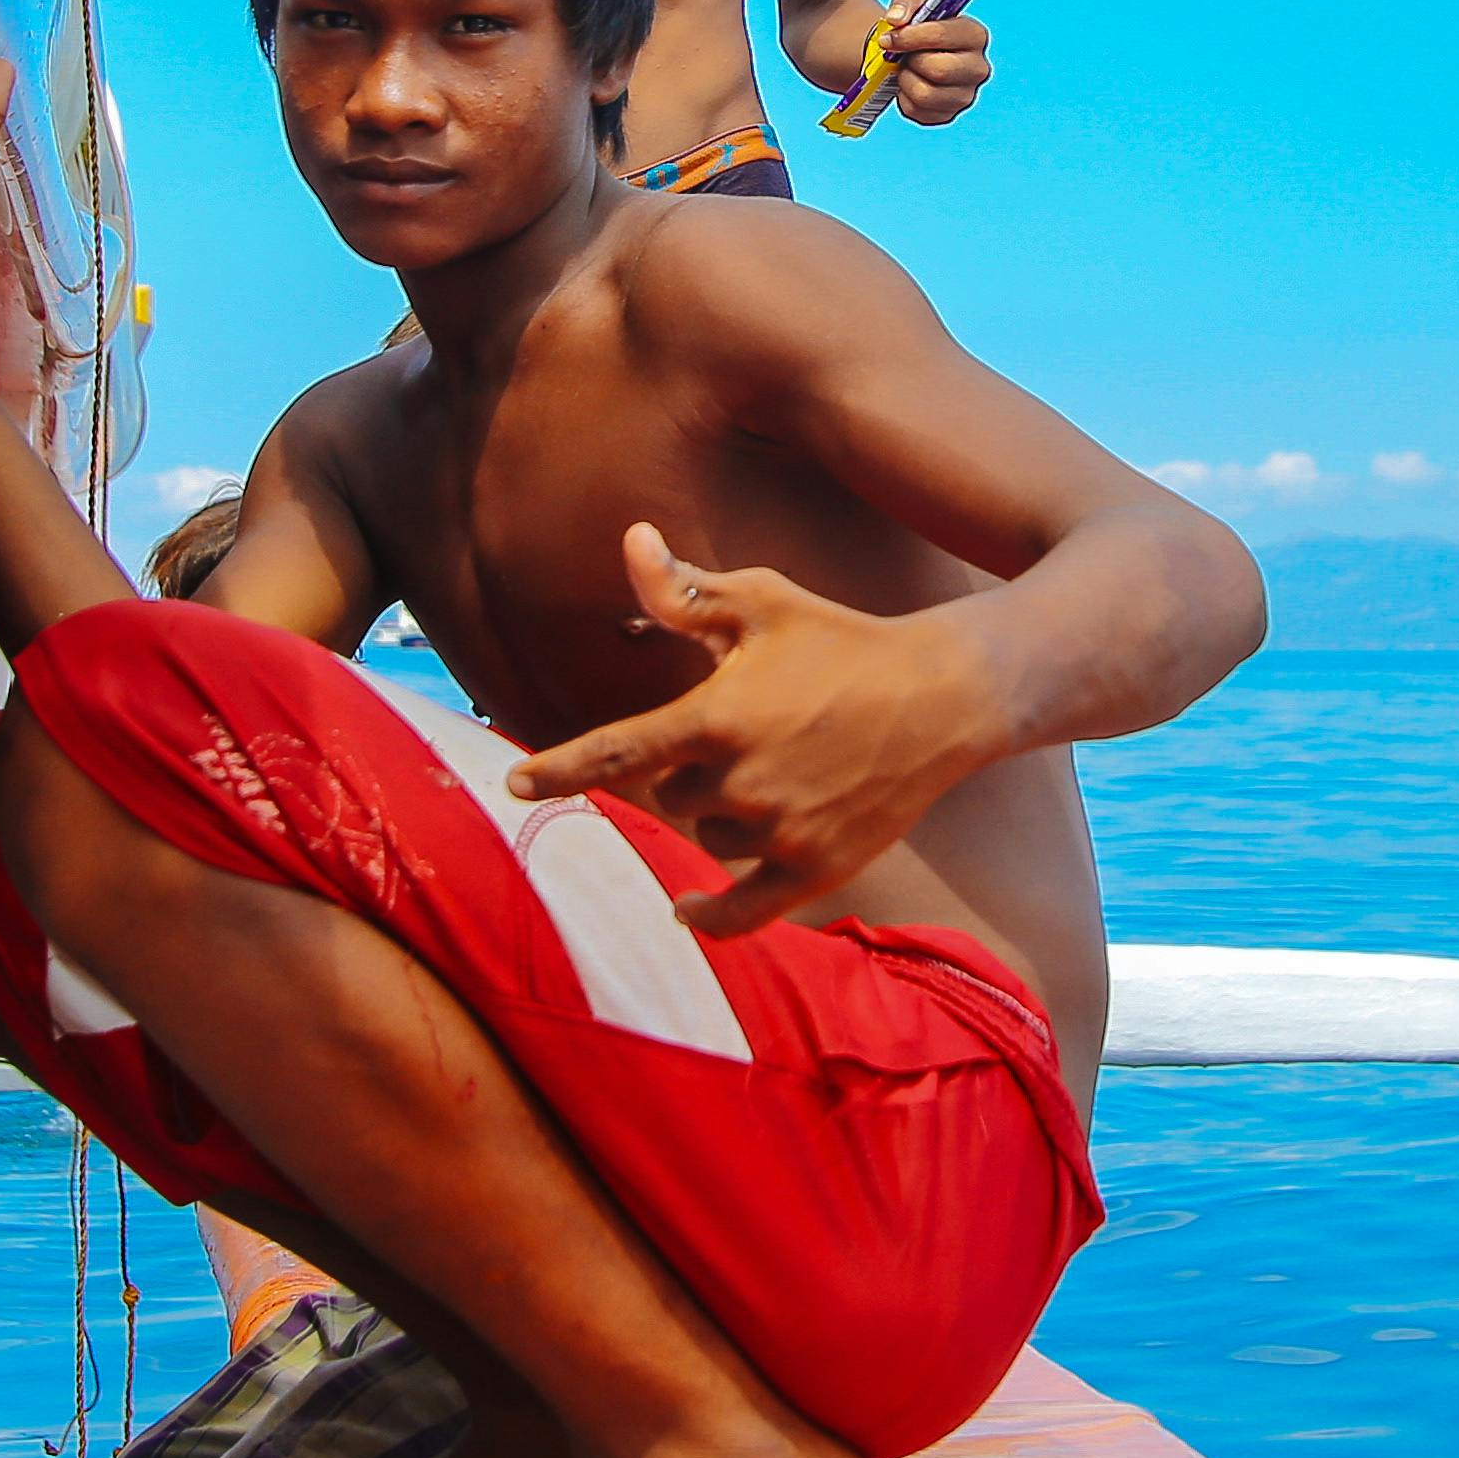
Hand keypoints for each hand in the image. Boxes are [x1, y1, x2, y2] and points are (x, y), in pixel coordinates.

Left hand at [508, 525, 997, 934]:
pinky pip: (744, 911)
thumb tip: (630, 541)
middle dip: (688, 769)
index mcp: (717, 716)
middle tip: (744, 734)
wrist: (943, 695)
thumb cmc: (842, 638)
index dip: (560, 770)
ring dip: (718, 816)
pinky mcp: (817, 868)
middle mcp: (742, 781)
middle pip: (669, 796)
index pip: (618, 751)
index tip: (515, 786)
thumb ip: (685, 590)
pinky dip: (711, 916)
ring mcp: (780, 831)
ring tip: (775, 771)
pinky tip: (685, 911)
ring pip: (706, 840)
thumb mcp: (763, 602)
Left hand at [876, 10, 990, 126]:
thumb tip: (896, 20)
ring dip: (905, 80)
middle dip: (911, 61)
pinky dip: (904, 98)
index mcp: (975, 35)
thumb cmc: (916, 27)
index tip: (889, 38)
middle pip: (938, 70)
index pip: (943, 36)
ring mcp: (965, 95)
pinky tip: (909, 85)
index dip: (910, 36)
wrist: (908, 53)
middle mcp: (978, 68)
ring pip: (925, 94)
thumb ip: (905, 2)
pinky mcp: (947, 115)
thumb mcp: (913, 1)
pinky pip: (917, 112)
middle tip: (902, 56)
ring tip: (906, 69)